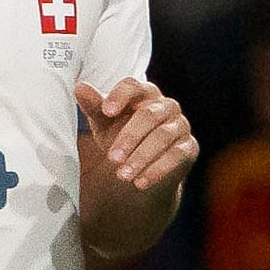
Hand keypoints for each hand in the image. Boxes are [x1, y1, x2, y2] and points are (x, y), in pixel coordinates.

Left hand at [77, 77, 196, 194]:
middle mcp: (166, 105)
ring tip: (122, 175)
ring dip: (141, 157)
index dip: (120, 96)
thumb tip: (80, 88)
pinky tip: (140, 182)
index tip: (106, 111)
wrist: (141, 164)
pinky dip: (157, 170)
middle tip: (112, 158)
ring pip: (163, 136)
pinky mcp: (189, 146)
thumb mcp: (104, 122)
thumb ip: (94, 106)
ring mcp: (180, 125)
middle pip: (148, 115)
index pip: (133, 86)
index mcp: (144, 93)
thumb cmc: (120, 134)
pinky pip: (177, 155)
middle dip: (129, 137)